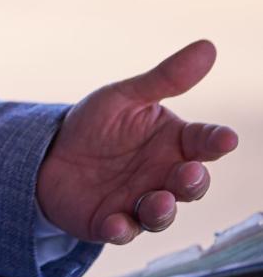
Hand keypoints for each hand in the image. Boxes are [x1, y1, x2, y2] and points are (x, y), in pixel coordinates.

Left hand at [36, 39, 238, 245]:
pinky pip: (120, 230)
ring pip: (160, 213)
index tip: (226, 138)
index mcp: (173, 143)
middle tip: (187, 173)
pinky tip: (116, 222)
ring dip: (161, 210)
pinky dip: (120, 229)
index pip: (204, 143)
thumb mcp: (126, 96)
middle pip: (189, 184)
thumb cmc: (97, 124)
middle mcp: (163, 176)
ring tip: (158, 201)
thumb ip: (165, 79)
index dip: (216, 141)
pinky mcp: (110, 222)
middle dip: (191, 182)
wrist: (50, 153)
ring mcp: (139, 202)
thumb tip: (208, 46)